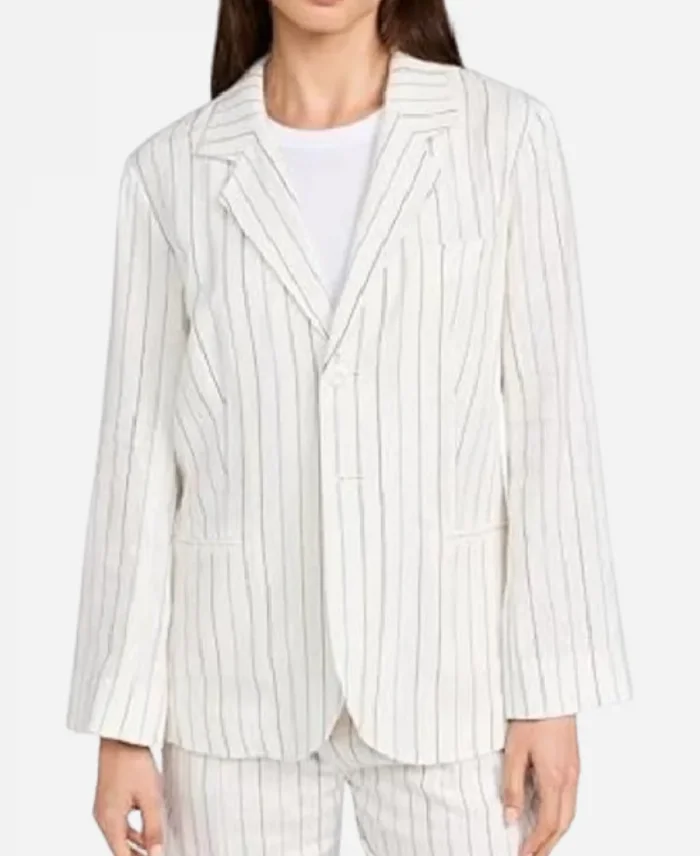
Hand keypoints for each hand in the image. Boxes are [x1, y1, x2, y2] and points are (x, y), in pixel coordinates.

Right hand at [93, 738, 164, 855]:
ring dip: (134, 846)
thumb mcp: (150, 797)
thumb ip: (154, 828)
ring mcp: (104, 808)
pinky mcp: (108, 798)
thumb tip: (157, 853)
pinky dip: (131, 831)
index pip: (122, 855)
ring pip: (119, 836)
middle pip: (118, 848)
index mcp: (109, 821)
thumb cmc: (133, 762)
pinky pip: (119, 823)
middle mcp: (103, 817)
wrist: (121, 737)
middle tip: (154, 855)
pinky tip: (145, 831)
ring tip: (152, 850)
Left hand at [502, 716, 579, 855]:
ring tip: (541, 843)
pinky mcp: (574, 763)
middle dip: (548, 844)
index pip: (548, 823)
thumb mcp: (514, 751)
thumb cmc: (532, 716)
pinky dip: (561, 815)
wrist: (550, 691)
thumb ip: (512, 786)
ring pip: (570, 813)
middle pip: (562, 824)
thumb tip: (510, 817)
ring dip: (556, 832)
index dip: (535, 844)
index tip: (523, 855)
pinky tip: (550, 814)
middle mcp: (569, 779)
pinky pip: (571, 799)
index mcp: (555, 779)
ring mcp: (574, 771)